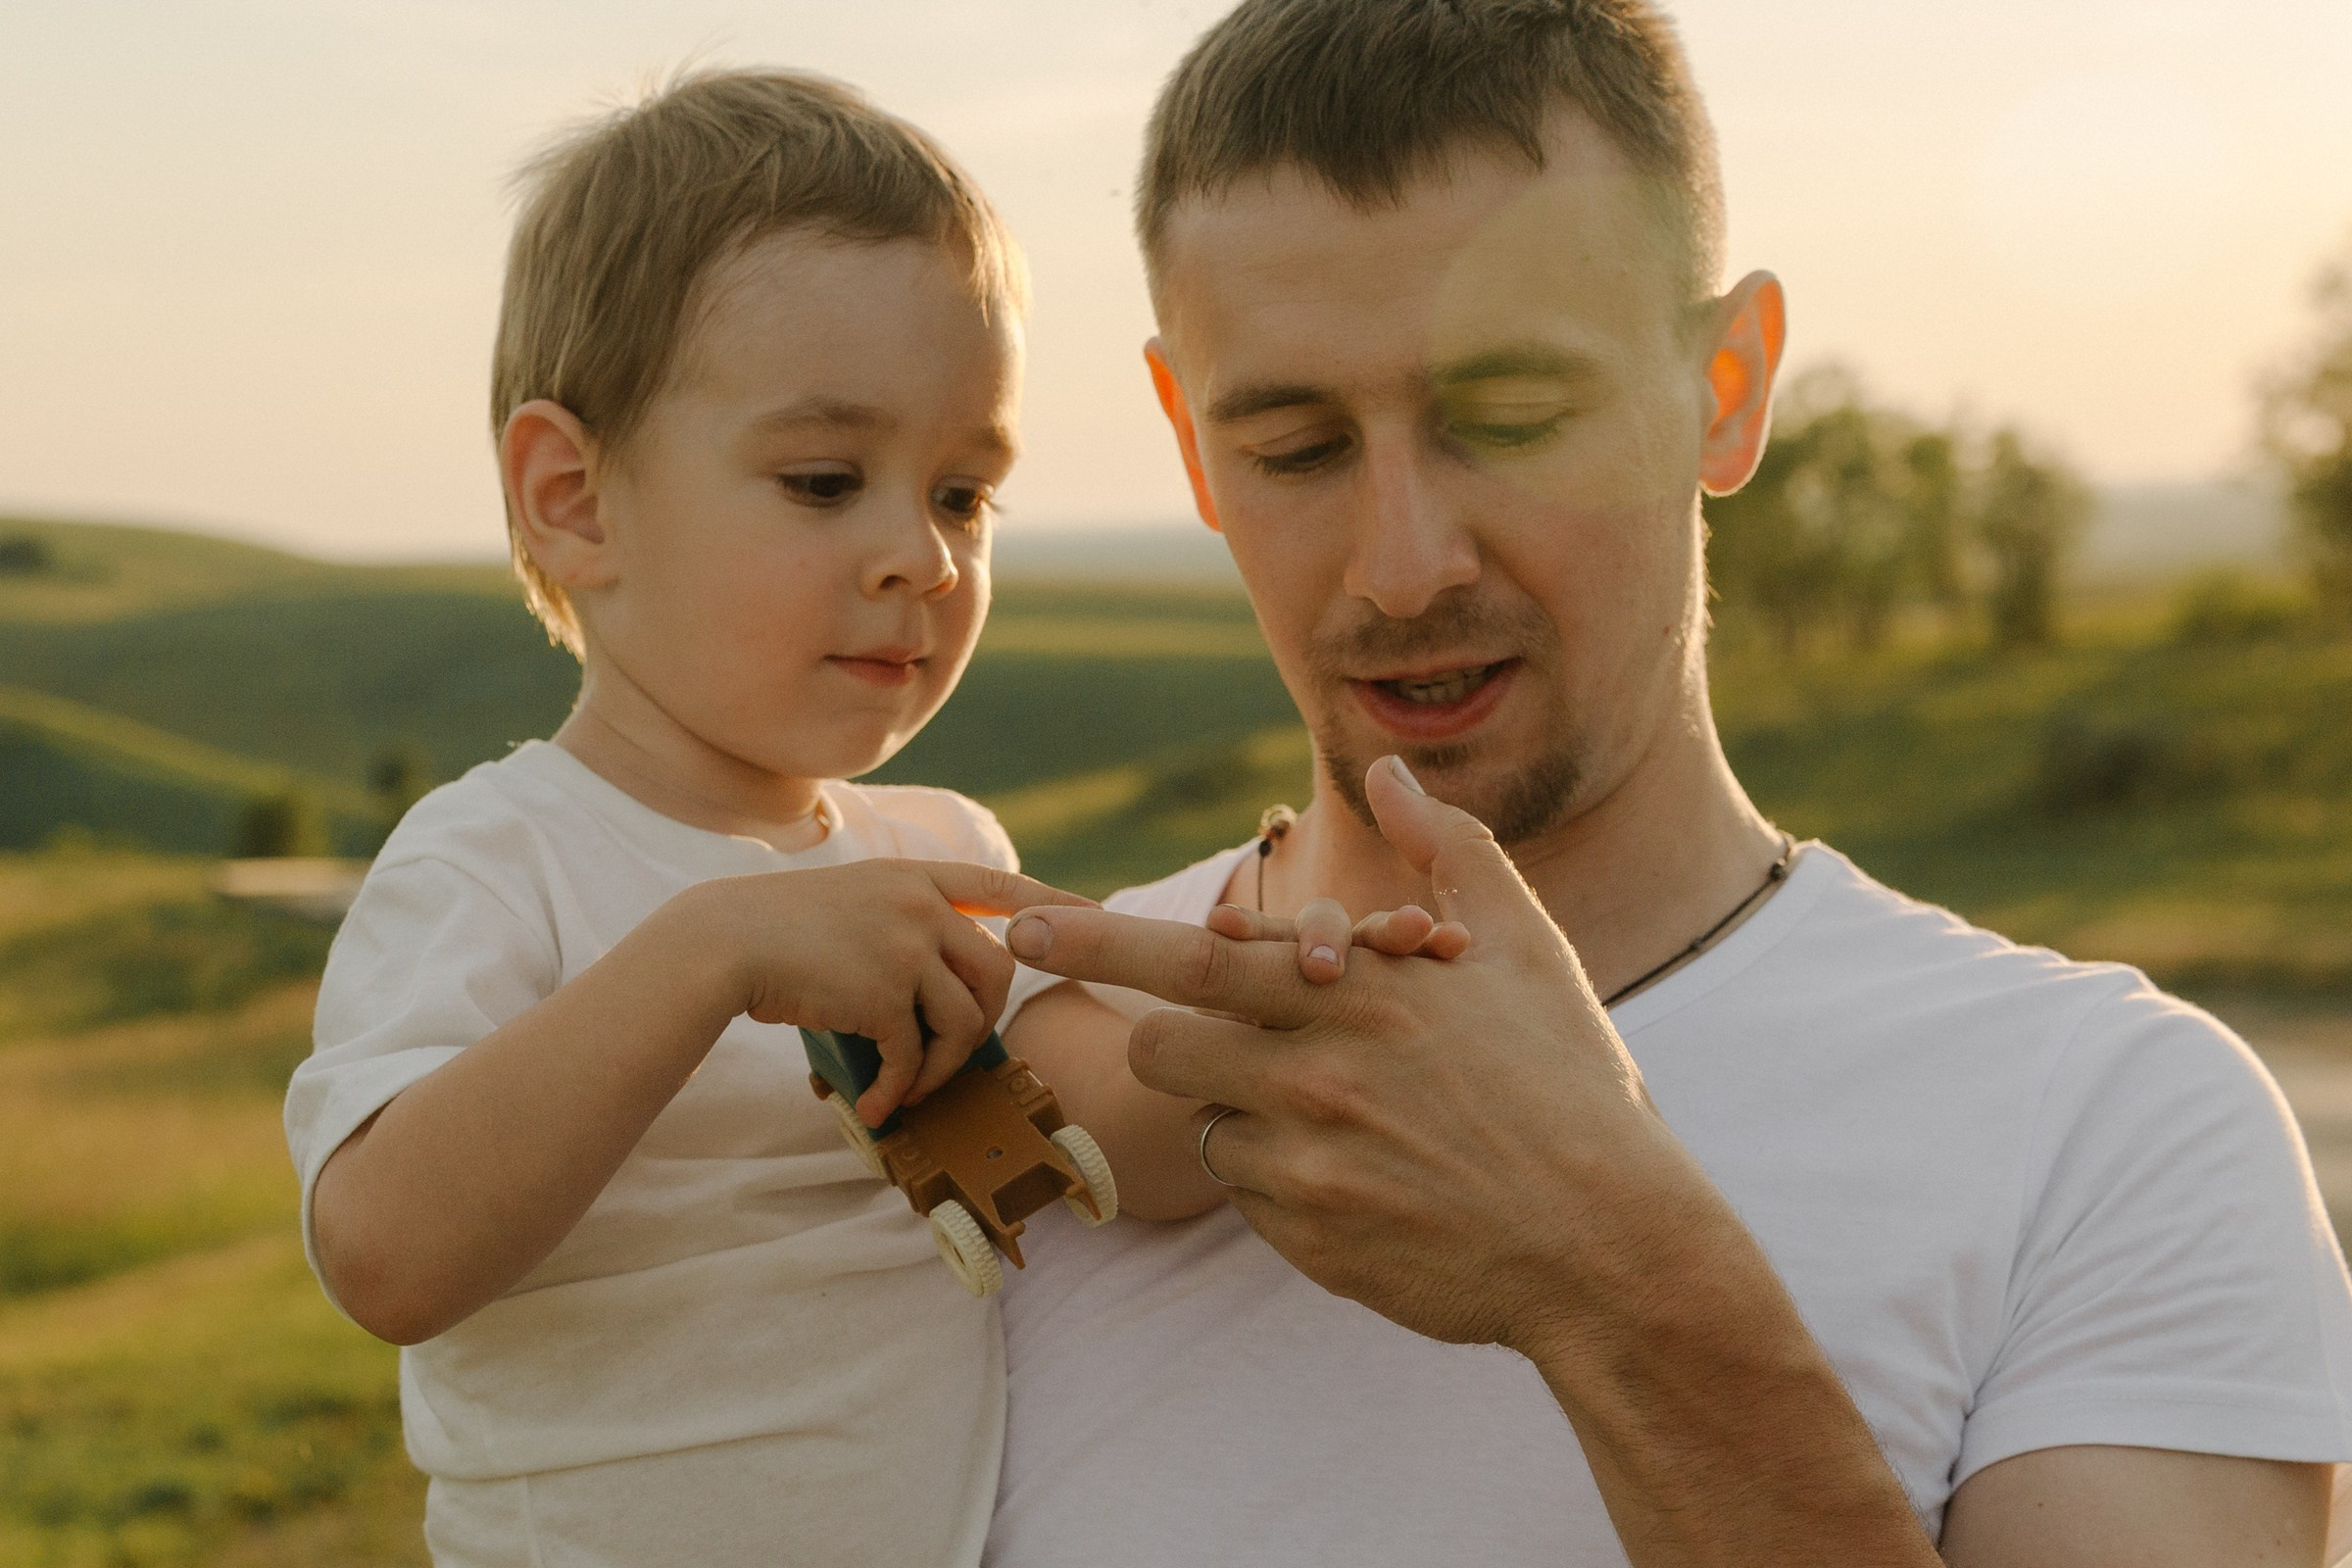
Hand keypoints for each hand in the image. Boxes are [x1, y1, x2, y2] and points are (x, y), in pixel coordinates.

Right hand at [697, 860, 1094, 1125]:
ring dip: (942, 1066)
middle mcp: (920, 903)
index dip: (1053, 903)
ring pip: (964, 1019)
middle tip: (955, 1051)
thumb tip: (942, 983)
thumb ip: (903, 921)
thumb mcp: (853, 900)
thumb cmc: (779, 933)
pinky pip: (913, 1053)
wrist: (725, 942)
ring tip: (912, 1088)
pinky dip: (902, 1089)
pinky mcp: (883, 992)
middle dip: (988, 1020)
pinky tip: (880, 1108)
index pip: (1000, 885)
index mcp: (914, 876)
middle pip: (1000, 968)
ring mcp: (905, 944)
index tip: (1096, 917)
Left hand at [1007, 755, 1692, 1351]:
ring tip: (1339, 1111)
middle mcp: (1313, 1076)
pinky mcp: (1310, 1242)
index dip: (1095, 940)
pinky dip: (1286, 1180)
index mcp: (1354, 992)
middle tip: (1223, 1037)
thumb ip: (1449, 847)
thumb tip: (1389, 769)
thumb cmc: (1569, 1081)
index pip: (1189, 956)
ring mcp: (1306, 1167)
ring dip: (1243, 1109)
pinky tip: (1367, 1178)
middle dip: (1174, 1032)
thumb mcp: (1523, 947)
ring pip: (1205, 1124)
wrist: (1609, 1244)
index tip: (1022, 926)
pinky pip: (1249, 1196)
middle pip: (1163, 1044)